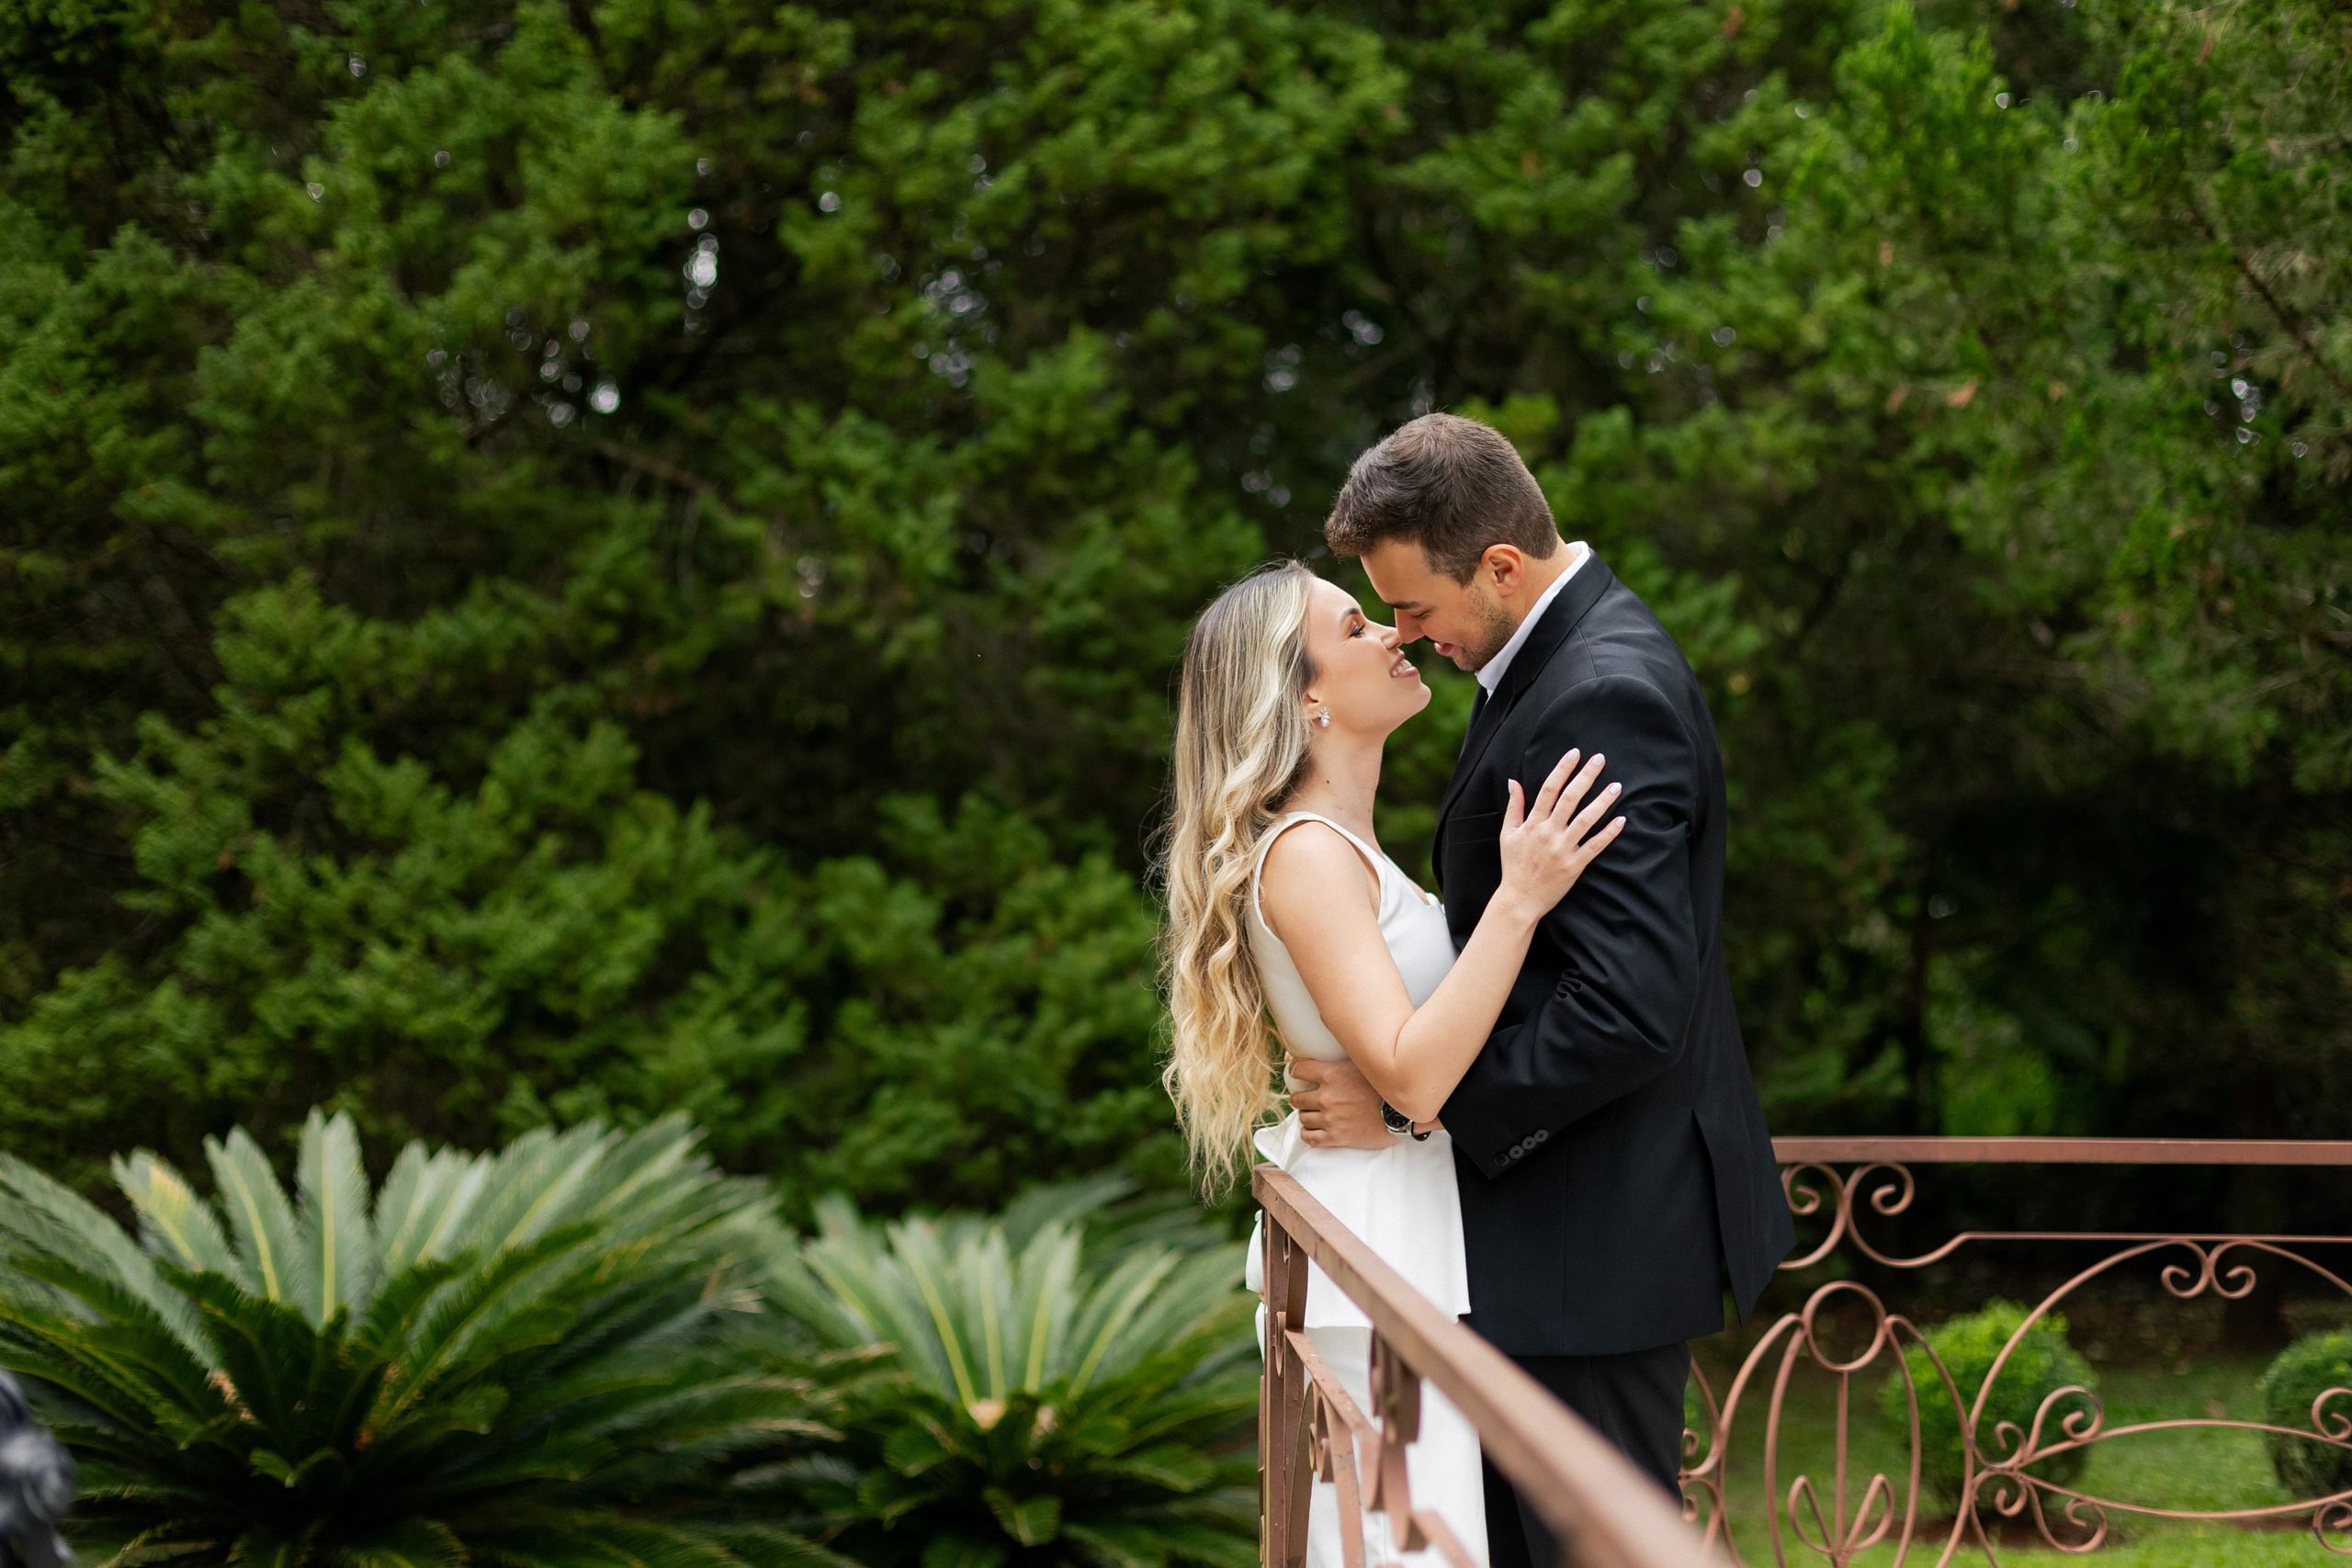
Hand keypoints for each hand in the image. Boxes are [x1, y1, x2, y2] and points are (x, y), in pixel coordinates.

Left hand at [1287, 1057, 1392, 1149]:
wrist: (1402, 1115)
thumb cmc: (1384, 1088)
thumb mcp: (1363, 1065)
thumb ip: (1342, 1059)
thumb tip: (1328, 1045)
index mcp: (1331, 1075)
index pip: (1298, 1069)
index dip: (1296, 1071)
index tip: (1298, 1074)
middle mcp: (1327, 1096)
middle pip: (1297, 1098)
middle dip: (1300, 1097)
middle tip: (1307, 1098)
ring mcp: (1330, 1118)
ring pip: (1302, 1118)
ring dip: (1306, 1115)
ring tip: (1314, 1114)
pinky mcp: (1336, 1137)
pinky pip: (1309, 1137)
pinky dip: (1308, 1133)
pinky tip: (1314, 1129)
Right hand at [1497, 748, 1625, 917]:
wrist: (1520, 899)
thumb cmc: (1513, 866)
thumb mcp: (1508, 834)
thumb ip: (1514, 807)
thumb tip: (1513, 782)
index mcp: (1533, 824)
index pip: (1549, 790)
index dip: (1562, 770)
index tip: (1575, 753)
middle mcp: (1549, 833)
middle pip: (1570, 799)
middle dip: (1586, 777)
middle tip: (1600, 759)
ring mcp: (1563, 849)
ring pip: (1586, 820)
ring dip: (1602, 801)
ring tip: (1616, 786)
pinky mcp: (1575, 865)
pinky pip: (1595, 846)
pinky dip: (1609, 833)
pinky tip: (1621, 820)